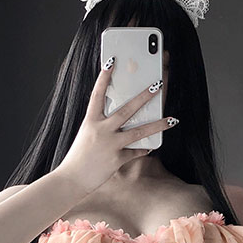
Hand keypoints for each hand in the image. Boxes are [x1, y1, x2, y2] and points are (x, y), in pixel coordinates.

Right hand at [56, 60, 178, 197]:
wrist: (71, 180)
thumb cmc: (79, 157)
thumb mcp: (87, 135)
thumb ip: (100, 125)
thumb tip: (119, 118)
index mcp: (90, 121)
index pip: (97, 94)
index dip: (104, 78)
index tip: (112, 62)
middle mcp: (101, 130)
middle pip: (127, 109)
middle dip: (144, 96)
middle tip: (159, 83)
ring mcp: (110, 145)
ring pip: (138, 132)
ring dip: (157, 125)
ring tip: (172, 119)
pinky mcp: (117, 159)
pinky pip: (135, 152)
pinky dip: (143, 150)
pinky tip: (150, 147)